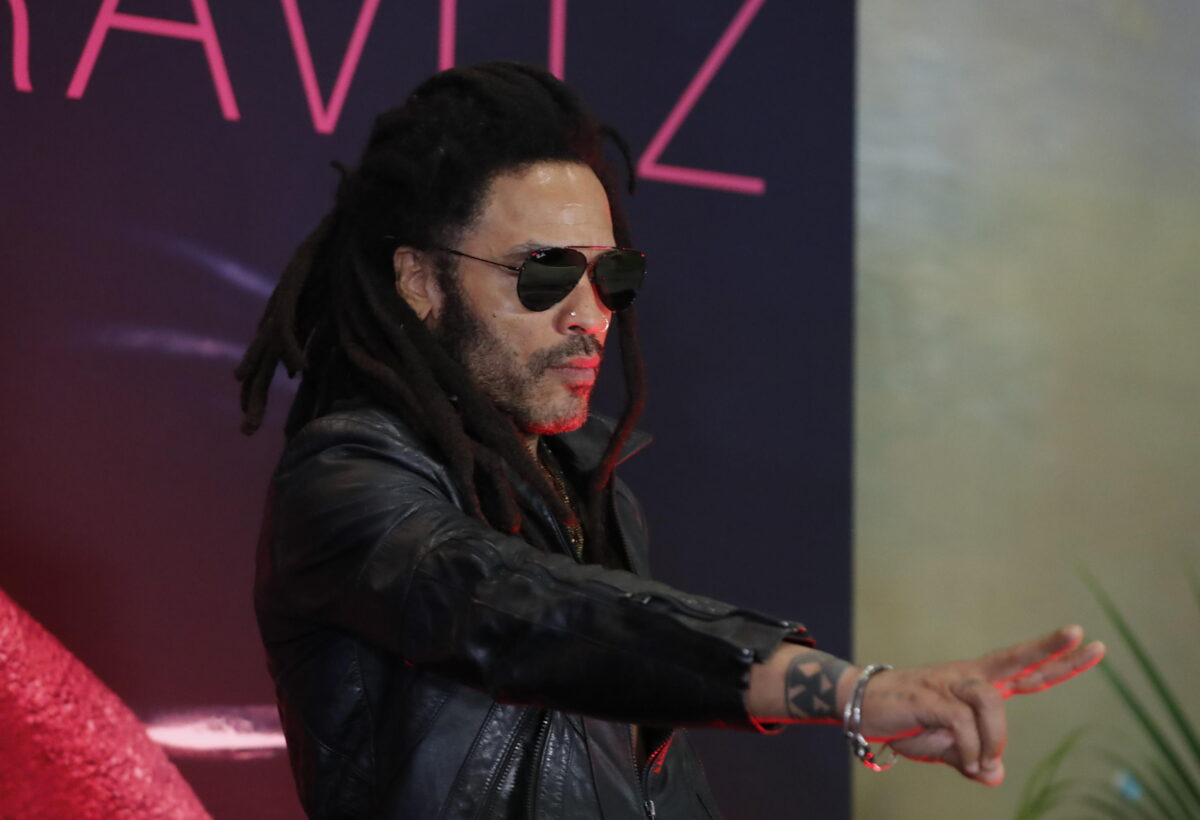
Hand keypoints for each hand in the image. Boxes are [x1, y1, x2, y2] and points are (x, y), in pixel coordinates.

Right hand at [857, 625, 1104, 783]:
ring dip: (992, 739)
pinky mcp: (931, 697)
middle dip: (1049, 649)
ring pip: (991, 702)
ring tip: (980, 761)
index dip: (1058, 660)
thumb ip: (972, 761)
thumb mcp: (946, 750)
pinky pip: (962, 723)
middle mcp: (970, 678)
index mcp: (980, 685)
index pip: (1026, 671)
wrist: (863, 708)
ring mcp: (950, 683)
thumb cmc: (909, 723)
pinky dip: (968, 749)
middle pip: (1015, 659)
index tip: (1091, 644)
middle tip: (1081, 634)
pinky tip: (962, 760)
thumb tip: (994, 775)